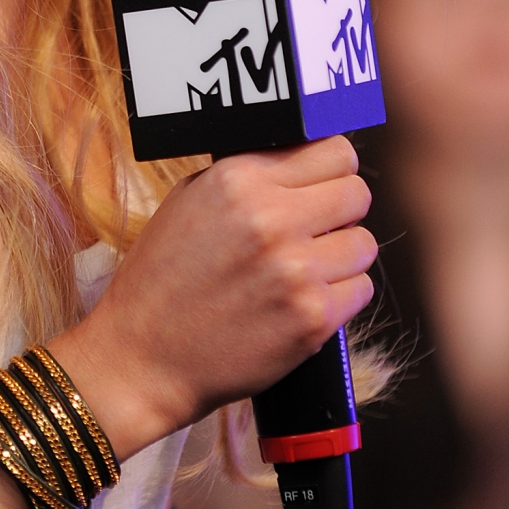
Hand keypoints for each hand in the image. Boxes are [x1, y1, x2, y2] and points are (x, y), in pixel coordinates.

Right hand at [50, 137, 374, 458]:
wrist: (144, 358)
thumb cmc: (162, 280)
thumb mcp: (189, 202)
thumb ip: (248, 175)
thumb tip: (303, 158)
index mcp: (238, 179)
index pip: (334, 150)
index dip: (331, 169)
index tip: (322, 184)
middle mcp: (271, 218)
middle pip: (357, 192)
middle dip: (340, 211)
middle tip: (314, 230)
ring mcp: (296, 270)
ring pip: (364, 243)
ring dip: (340, 257)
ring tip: (301, 272)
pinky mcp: (313, 318)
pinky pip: (361, 289)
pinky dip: (339, 297)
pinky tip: (301, 302)